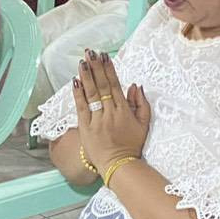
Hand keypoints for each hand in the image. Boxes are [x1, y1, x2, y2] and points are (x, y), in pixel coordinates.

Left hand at [72, 50, 150, 171]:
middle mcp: (109, 113)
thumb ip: (141, 104)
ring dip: (86, 76)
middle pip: (102, 86)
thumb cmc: (132, 145)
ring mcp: (97, 120)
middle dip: (96, 67)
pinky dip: (78, 94)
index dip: (109, 70)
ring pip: (91, 94)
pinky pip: (81, 107)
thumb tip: (135, 86)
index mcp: (124, 111)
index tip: (105, 56)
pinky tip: (75, 81)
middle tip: (91, 52)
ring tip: (82, 62)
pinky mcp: (86, 127)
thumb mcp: (143, 124)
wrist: (119, 166)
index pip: (115, 86)